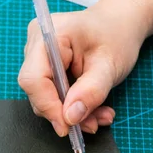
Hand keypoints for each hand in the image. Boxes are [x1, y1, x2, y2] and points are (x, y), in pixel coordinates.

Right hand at [18, 1, 148, 135]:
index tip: (66, 126)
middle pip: (37, 90)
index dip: (48, 105)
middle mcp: (36, 45)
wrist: (118, 26)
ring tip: (98, 116)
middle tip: (91, 123)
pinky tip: (91, 110)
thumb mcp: (111, 65)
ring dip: (71, 113)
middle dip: (63, 112)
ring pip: (44, 97)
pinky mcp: (43, 70)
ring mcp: (37, 58)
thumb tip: (70, 117)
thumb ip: (91, 91)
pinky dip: (71, 107)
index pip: (34, 78)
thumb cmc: (116, 36)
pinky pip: (51, 95)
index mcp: (51, 36)